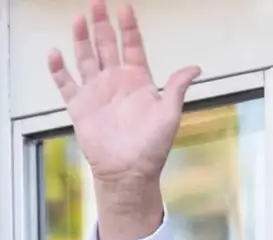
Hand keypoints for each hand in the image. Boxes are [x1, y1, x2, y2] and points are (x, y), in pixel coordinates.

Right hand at [48, 0, 199, 185]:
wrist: (130, 170)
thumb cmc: (153, 145)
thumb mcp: (170, 113)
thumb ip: (177, 86)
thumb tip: (196, 67)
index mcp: (139, 80)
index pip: (133, 46)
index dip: (129, 27)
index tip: (125, 8)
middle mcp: (116, 81)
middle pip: (106, 46)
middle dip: (102, 25)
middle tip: (97, 3)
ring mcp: (97, 92)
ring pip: (86, 58)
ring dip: (81, 39)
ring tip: (79, 19)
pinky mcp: (80, 106)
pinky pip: (65, 84)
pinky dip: (58, 69)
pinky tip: (55, 53)